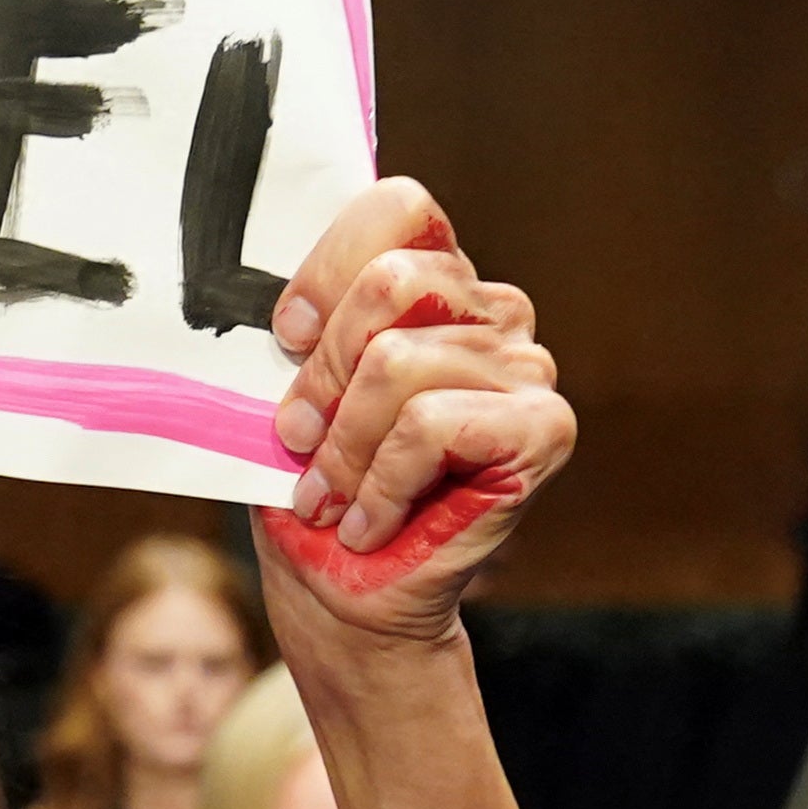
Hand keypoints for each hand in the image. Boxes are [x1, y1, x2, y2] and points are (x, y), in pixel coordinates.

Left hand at [257, 179, 572, 646]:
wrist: (347, 599)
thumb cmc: (317, 494)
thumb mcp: (286, 395)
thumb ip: (297, 333)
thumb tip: (261, 295)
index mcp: (434, 284)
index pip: (399, 208)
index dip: (330, 265)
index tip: (287, 335)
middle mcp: (491, 312)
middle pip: (393, 282)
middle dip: (324, 371)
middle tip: (299, 438)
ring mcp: (526, 367)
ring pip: (400, 363)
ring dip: (345, 449)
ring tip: (330, 498)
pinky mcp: (545, 427)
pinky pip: (433, 424)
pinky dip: (382, 483)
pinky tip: (372, 521)